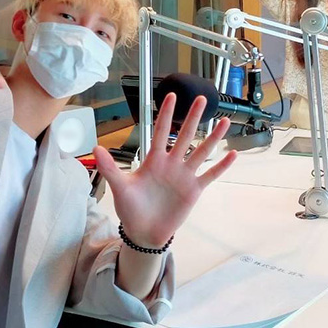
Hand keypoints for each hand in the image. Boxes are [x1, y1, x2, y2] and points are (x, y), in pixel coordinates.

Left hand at [94, 93, 237, 247]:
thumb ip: (110, 167)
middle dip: (192, 118)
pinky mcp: (193, 190)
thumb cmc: (131, 208)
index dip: (165, 114)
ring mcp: (184, 176)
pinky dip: (221, 166)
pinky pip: (209, 175)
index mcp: (153, 159)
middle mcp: (171, 163)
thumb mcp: (119, 187)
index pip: (159, 131)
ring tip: (224, 121)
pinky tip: (232, 155)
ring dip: (212, 138)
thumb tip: (95, 148)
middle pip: (184, 136)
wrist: (144, 232)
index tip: (170, 96)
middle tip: (200, 98)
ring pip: (201, 152)